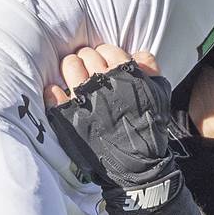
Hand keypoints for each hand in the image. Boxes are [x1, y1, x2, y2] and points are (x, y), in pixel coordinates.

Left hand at [46, 43, 201, 214]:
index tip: (104, 62)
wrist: (136, 164)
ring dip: (71, 68)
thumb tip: (138, 54)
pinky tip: (57, 92)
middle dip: (87, 59)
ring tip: (74, 77)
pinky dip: (54, 91)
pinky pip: (54, 94)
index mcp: (126, 73)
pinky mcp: (70, 116)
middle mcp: (103, 82)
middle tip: (89, 70)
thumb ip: (151, 69)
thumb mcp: (159, 94)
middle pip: (87, 56)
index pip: (107, 50)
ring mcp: (84, 99)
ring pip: (70, 67)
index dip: (105, 54)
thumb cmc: (148, 127)